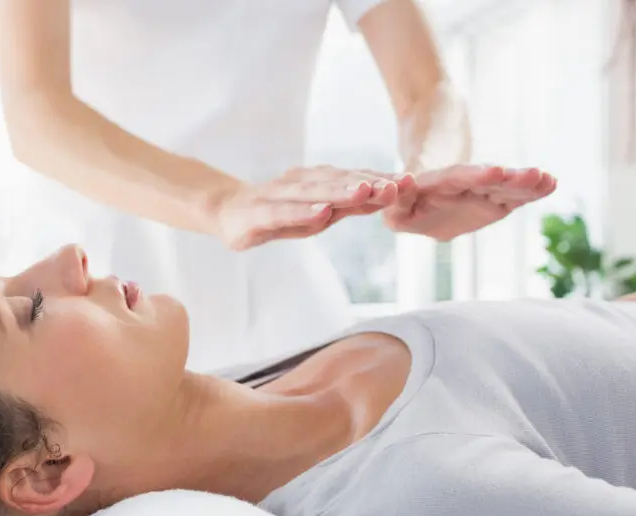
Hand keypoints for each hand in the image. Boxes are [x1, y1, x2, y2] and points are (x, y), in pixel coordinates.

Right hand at [212, 167, 410, 250]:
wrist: (225, 212)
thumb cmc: (275, 215)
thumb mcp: (315, 213)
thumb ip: (346, 206)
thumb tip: (384, 198)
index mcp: (316, 182)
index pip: (352, 180)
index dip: (380, 181)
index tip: (410, 183)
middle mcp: (299, 183)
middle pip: (337, 183)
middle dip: (368, 184)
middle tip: (397, 185)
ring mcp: (277, 195)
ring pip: (313, 193)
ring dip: (340, 192)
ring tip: (365, 192)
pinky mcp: (258, 213)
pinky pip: (283, 212)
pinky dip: (303, 211)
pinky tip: (321, 212)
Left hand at [382, 165, 557, 241]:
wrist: (425, 191)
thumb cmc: (408, 202)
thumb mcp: (396, 207)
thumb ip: (398, 203)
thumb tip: (404, 186)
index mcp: (438, 185)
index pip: (456, 178)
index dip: (475, 177)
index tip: (495, 171)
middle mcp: (463, 185)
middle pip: (486, 179)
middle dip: (506, 179)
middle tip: (531, 174)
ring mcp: (482, 192)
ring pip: (504, 186)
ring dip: (524, 183)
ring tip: (546, 178)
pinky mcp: (496, 203)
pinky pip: (515, 197)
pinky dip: (531, 192)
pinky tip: (551, 183)